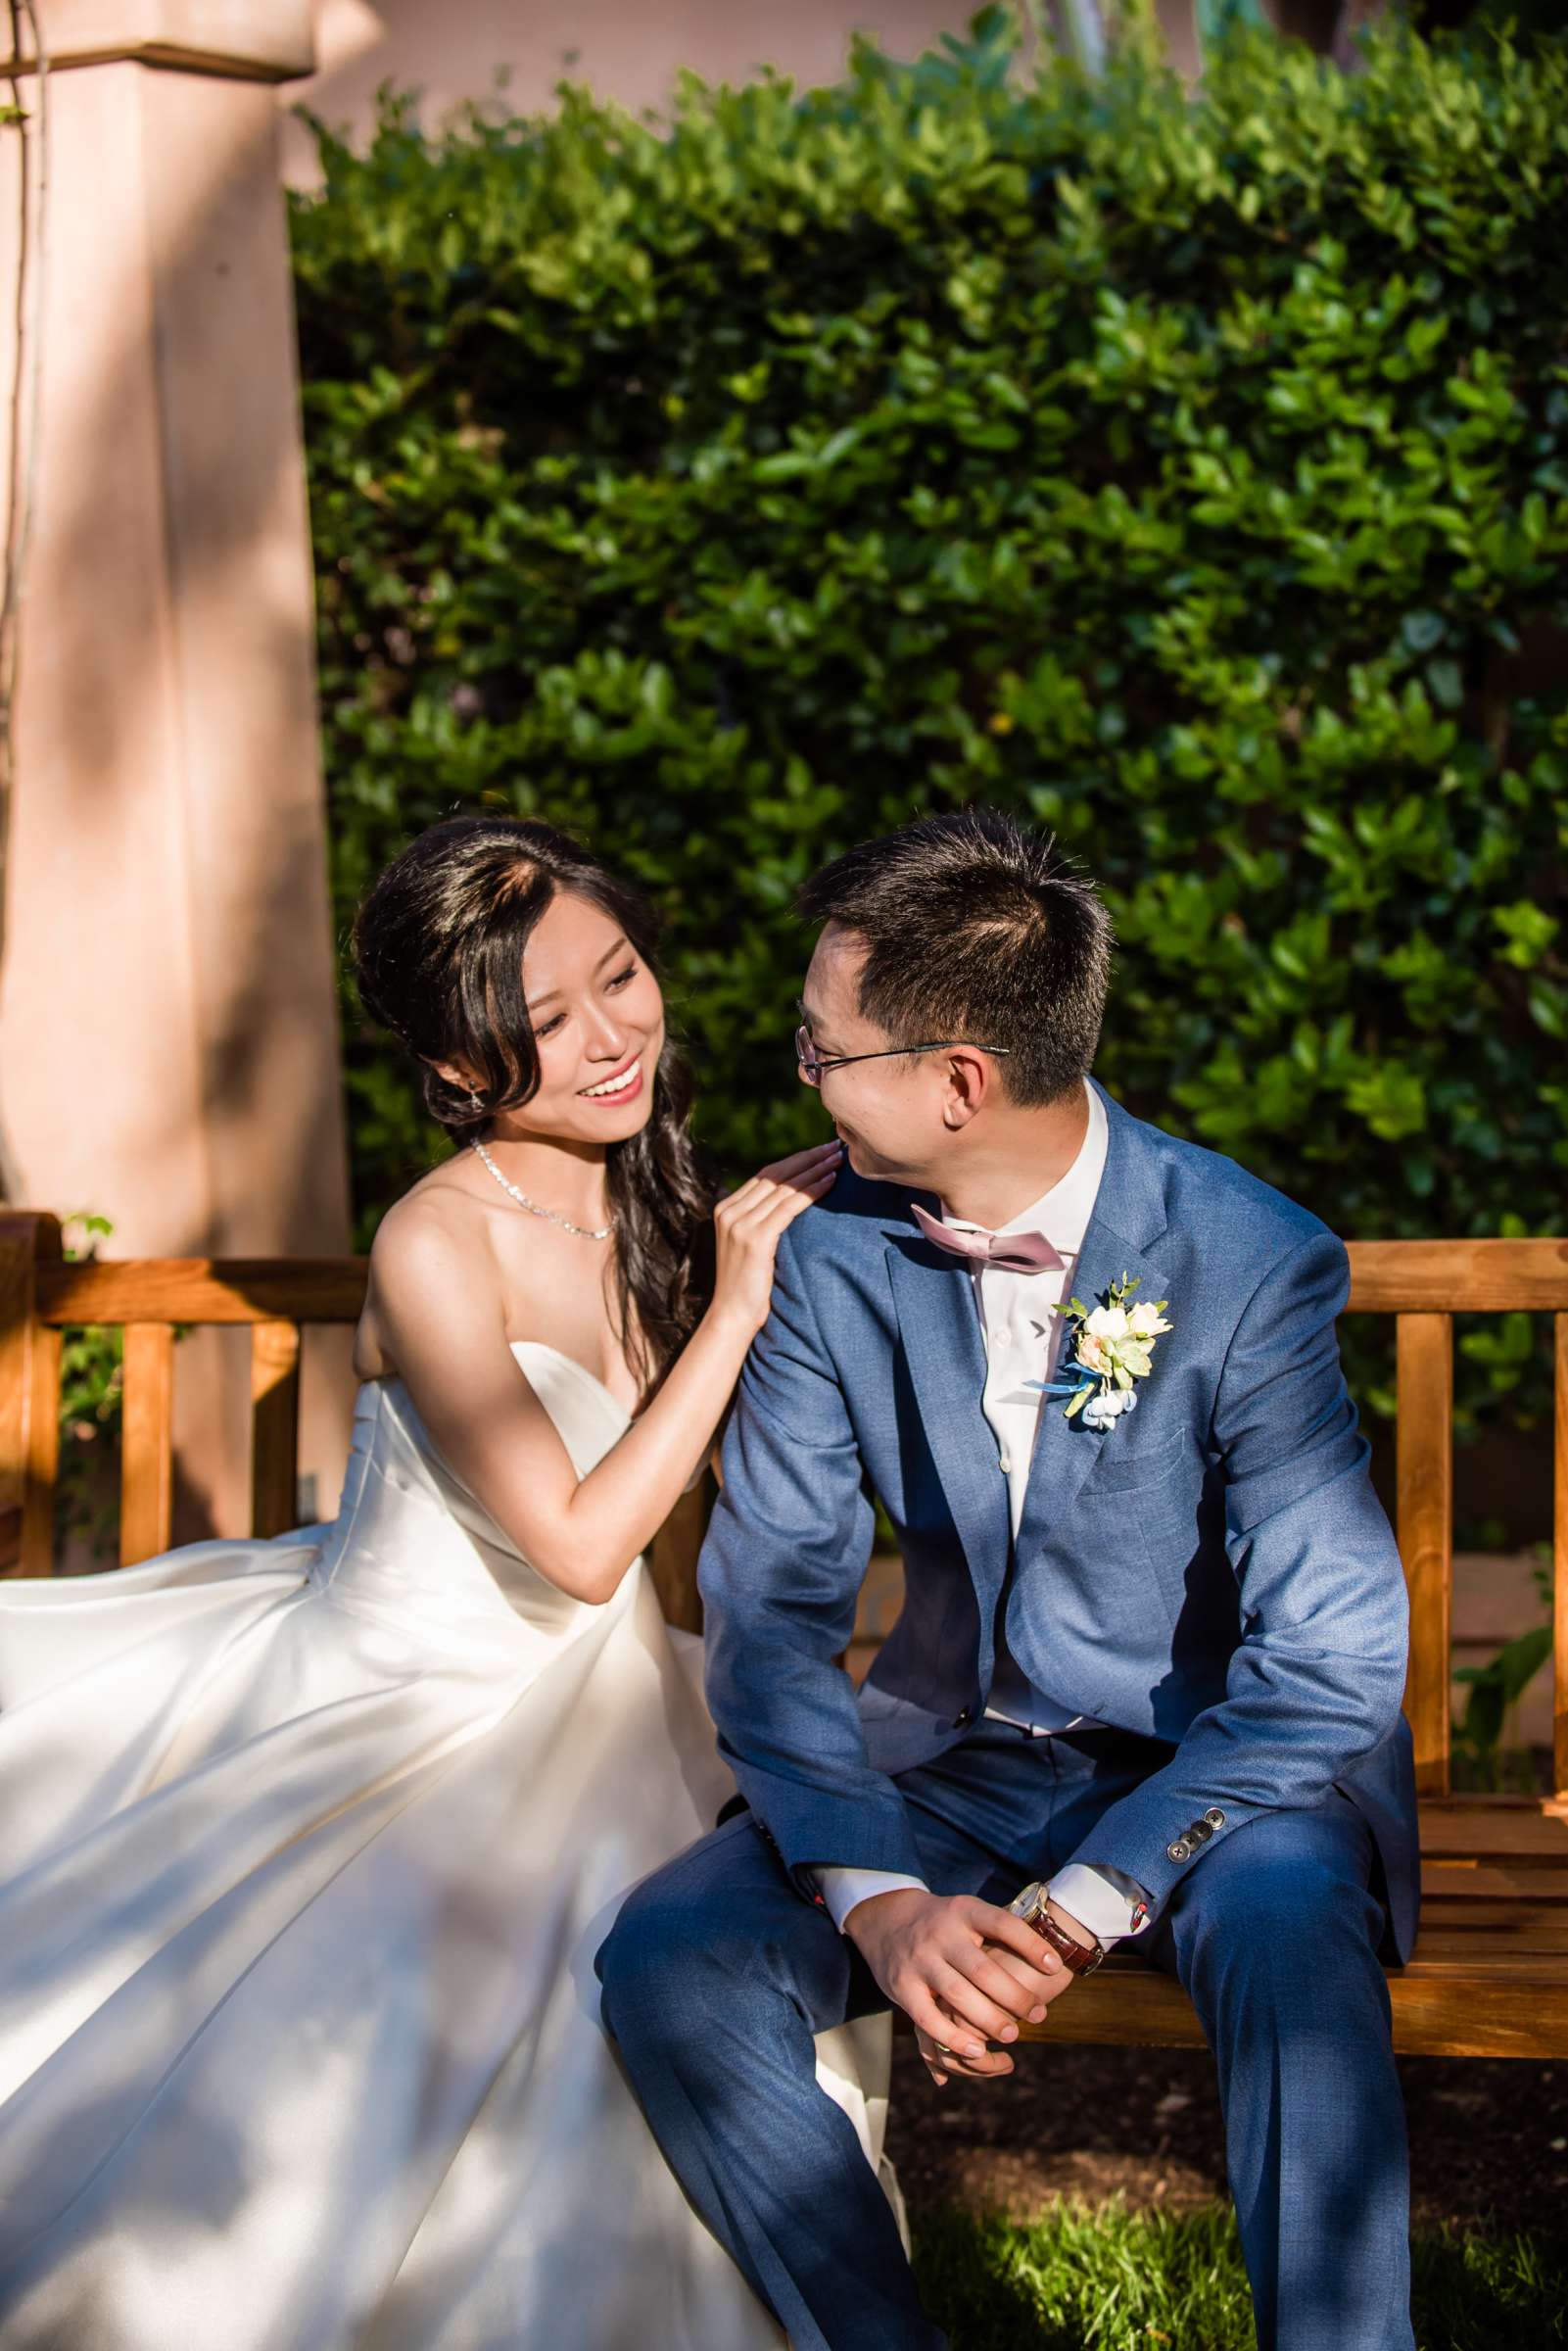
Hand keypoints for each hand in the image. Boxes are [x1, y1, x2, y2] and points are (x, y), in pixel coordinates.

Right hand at [710, 1141, 842, 1339]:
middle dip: (807, 1159)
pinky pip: (789, 1207)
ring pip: (784, 1188)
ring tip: (837, 1160)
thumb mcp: (748, 1245)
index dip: (794, 1161)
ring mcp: (740, 1224)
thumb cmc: (748, 1285)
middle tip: (833, 1147)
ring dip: (814, 1171)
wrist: (733, 1315)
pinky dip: (811, 1191)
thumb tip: (786, 1202)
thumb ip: (758, 1221)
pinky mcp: (755, 1238)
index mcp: (726, 1208)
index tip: (818, 1152)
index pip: (765, 1175)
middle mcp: (730, 1211)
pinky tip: (830, 1182)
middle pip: (775, 1175)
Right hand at [845, 1888, 1063, 2088]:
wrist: (886, 1919)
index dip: (1030, 1944)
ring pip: (958, 1995)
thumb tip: (1054, 1955)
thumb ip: (1000, 1931)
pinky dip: (953, 2037)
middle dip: (1015, 1996)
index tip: (1055, 1966)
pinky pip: (928, 2018)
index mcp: (964, 1912)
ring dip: (989, 2020)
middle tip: (1038, 2015)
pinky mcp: (902, 1986)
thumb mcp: (969, 1913)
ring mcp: (920, 1960)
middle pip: (983, 1968)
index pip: (1002, 1924)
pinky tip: (976, 2049)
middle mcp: (942, 1934)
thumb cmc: (945, 1924)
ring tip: (1013, 2035)